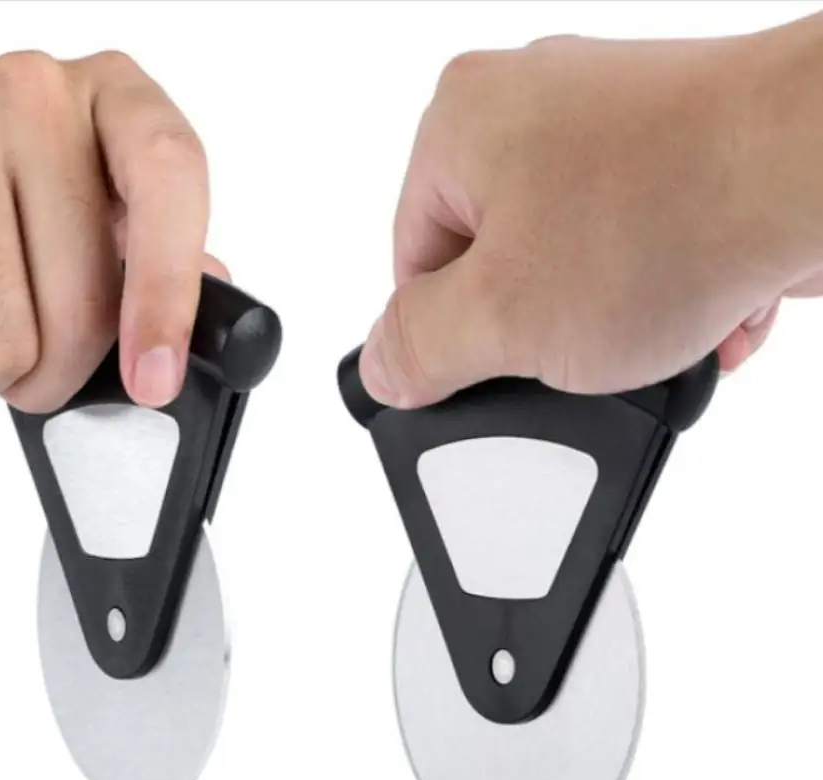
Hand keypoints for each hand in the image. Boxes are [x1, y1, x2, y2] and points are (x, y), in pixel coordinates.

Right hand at [0, 49, 222, 411]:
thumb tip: (216, 336)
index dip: (170, 298)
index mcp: (119, 99)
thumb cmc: (15, 202)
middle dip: (60, 374)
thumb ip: (164, 265)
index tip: (154, 382)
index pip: (171, 179)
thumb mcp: (106, 213)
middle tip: (39, 362)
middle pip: (81, 304)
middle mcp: (36, 94)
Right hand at [359, 28, 822, 408]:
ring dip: (611, 319)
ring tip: (649, 330)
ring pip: (576, 262)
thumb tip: (384, 368)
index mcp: (461, 122)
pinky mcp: (684, 145)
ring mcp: (616, 119)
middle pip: (497, 263)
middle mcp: (534, 102)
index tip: (487, 373)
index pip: (413, 263)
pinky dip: (667, 291)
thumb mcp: (502, 320)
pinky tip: (699, 313)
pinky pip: (644, 243)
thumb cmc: (671, 216)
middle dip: (540, 328)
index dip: (448, 336)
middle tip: (573, 354)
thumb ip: (421, 350)